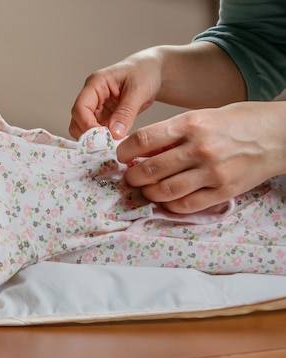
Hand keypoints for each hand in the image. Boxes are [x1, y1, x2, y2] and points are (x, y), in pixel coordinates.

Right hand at [69, 49, 162, 139]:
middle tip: (106, 145)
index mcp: (95, 84)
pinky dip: (104, 139)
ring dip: (96, 139)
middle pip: (77, 121)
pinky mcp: (104, 117)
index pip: (80, 108)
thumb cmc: (145, 72)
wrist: (153, 71)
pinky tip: (116, 143)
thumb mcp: (139, 90)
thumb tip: (114, 133)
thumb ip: (126, 112)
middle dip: (89, 135)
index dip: (87, 125)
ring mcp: (96, 108)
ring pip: (85, 128)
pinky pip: (98, 131)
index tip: (102, 138)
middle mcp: (91, 97)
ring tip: (113, 145)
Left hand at [117, 101, 285, 212]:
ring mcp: (212, 172)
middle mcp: (199, 148)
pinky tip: (166, 200)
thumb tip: (140, 150)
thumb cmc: (237, 122)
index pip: (143, 141)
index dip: (124, 152)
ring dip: (148, 193)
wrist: (280, 134)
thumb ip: (173, 134)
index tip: (121, 157)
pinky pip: (186, 205)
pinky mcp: (224, 191)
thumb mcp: (202, 116)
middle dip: (132, 177)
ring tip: (145, 190)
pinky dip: (170, 206)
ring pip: (164, 191)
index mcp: (190, 123)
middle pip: (148, 170)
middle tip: (129, 178)